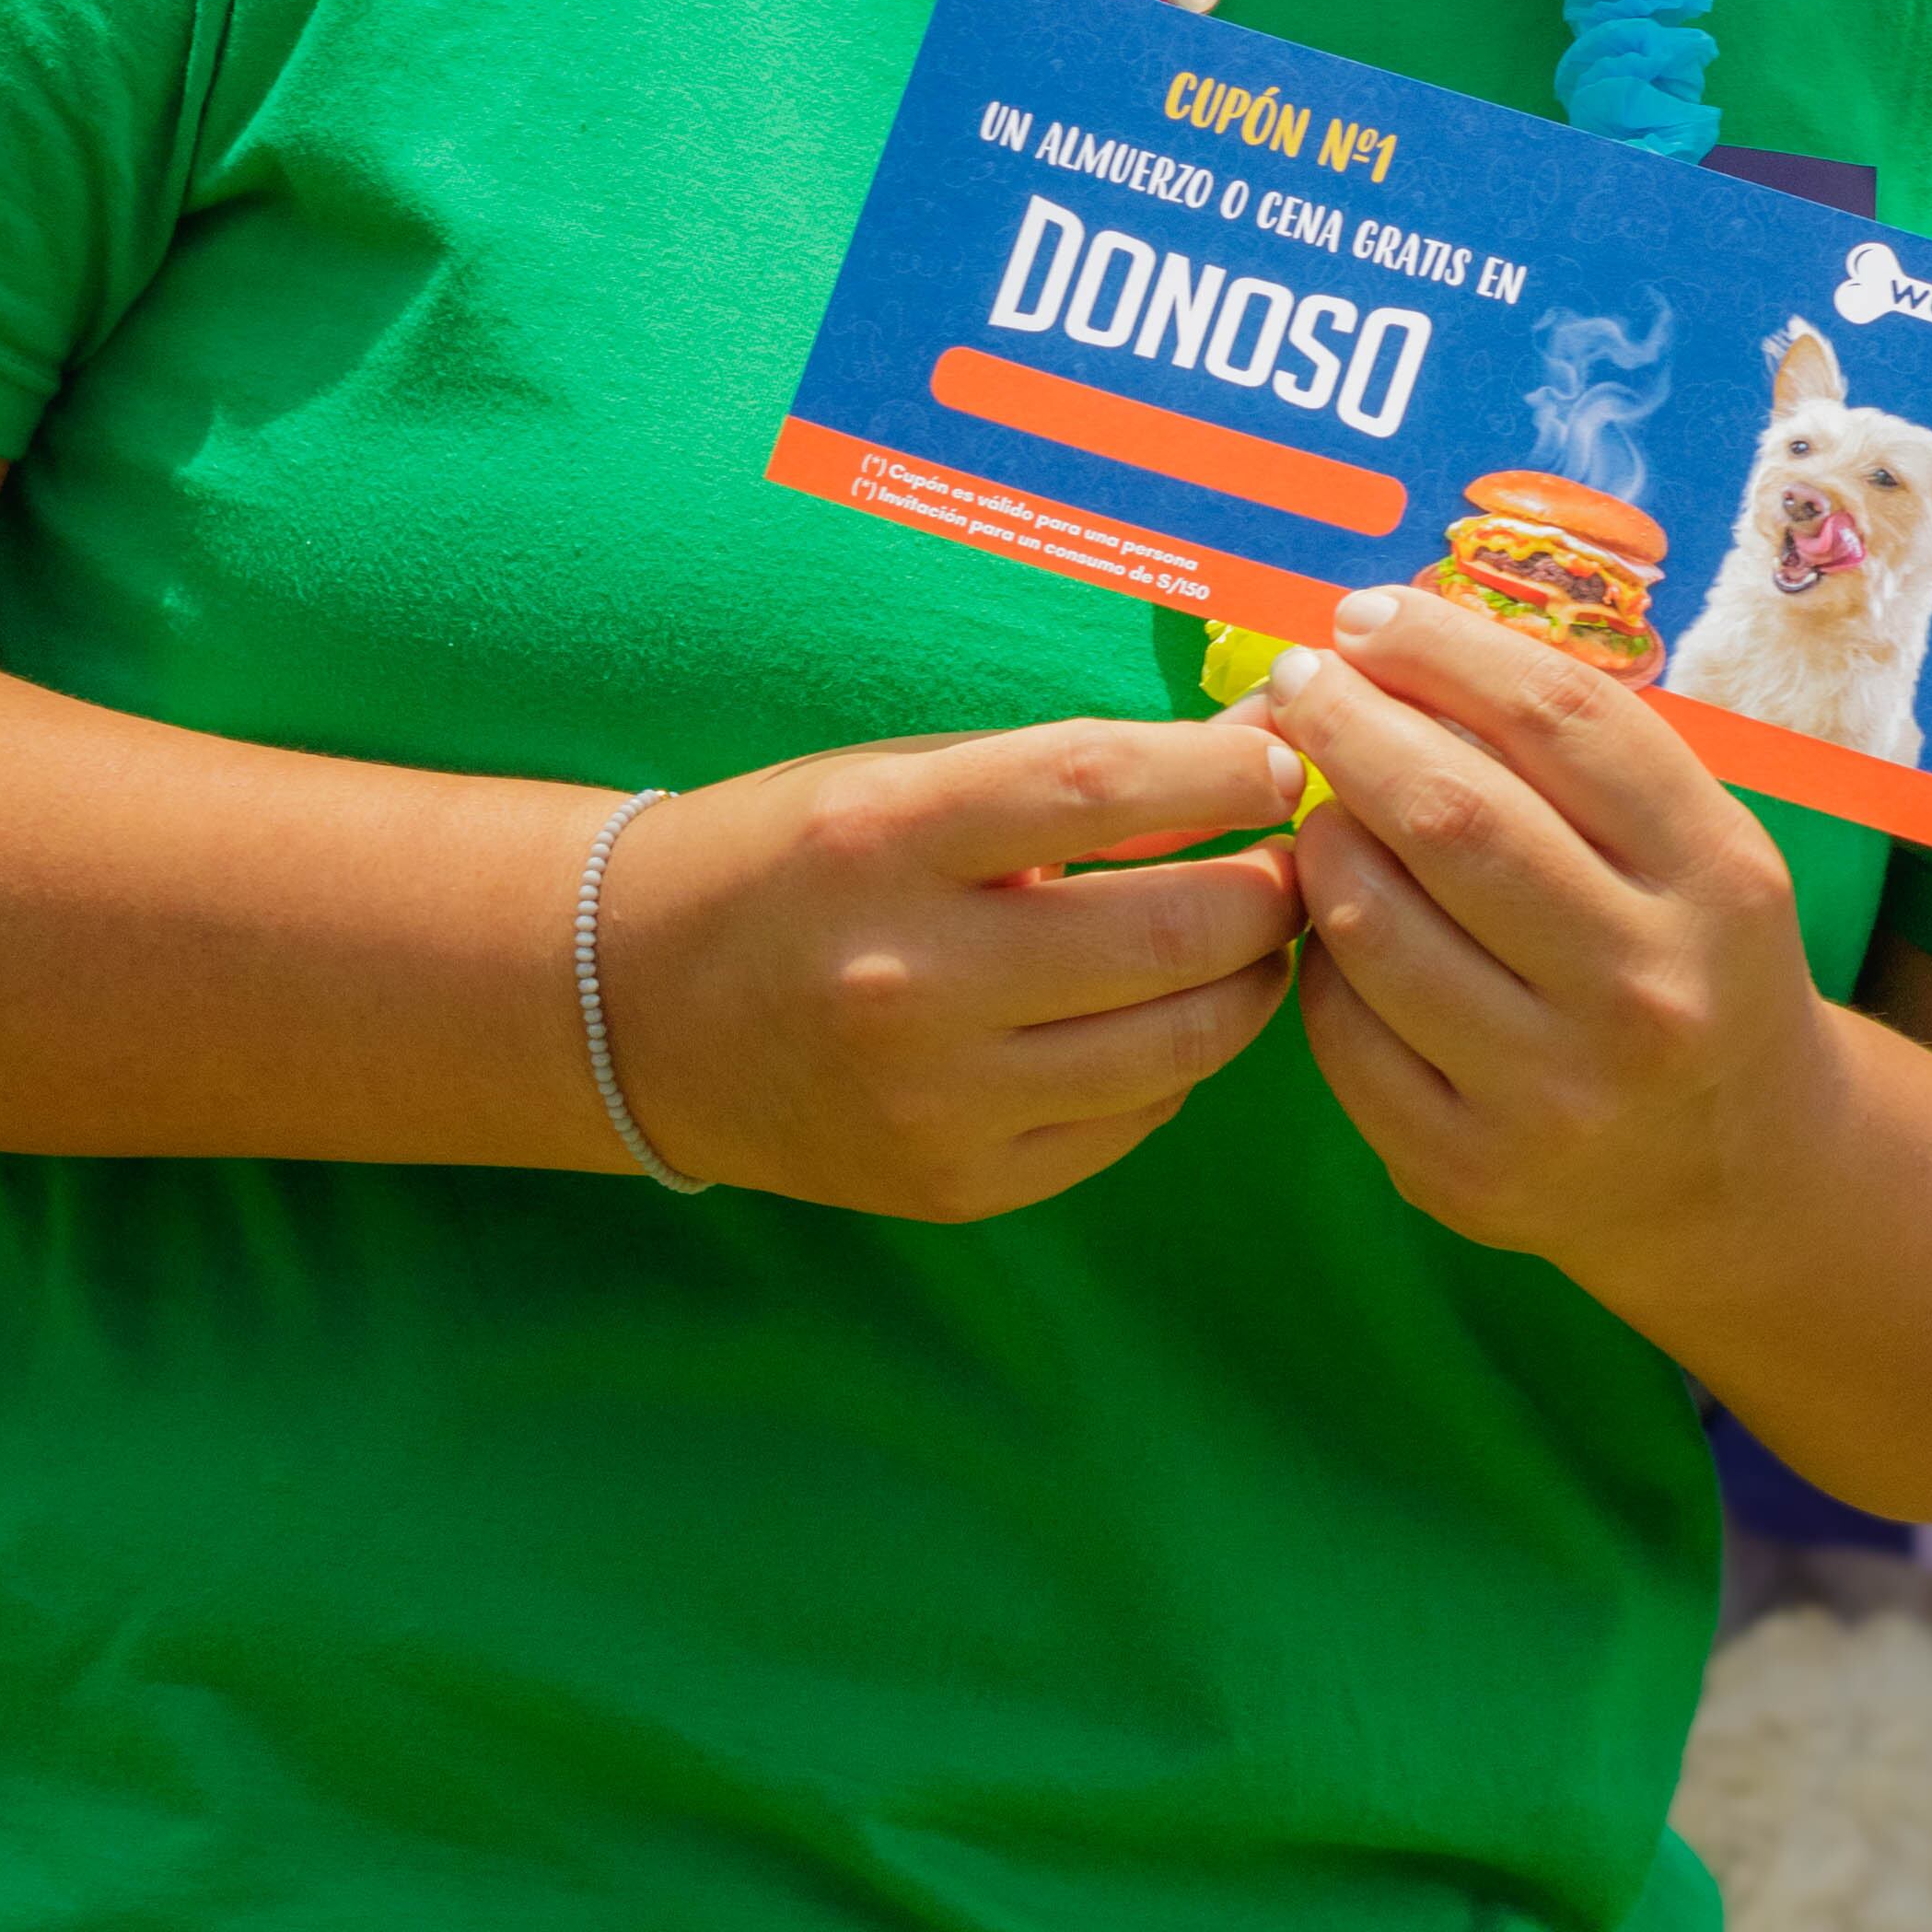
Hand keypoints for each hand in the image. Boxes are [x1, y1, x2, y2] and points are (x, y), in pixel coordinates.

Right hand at [595, 712, 1304, 1218]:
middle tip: (1296, 862)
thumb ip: (1069, 773)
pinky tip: (1157, 1018)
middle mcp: (909, 976)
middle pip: (1170, 933)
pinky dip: (1173, 1065)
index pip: (1103, 786)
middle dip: (1269, 890)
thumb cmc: (794, 862)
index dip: (1224, 771)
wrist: (635, 1009)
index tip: (1282, 763)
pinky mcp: (955, 1184)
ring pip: (1177, 1046)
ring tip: (1251, 940)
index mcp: (886, 837)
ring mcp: (933, 1099)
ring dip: (1247, 984)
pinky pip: (1130, 1122)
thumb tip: (1256, 746)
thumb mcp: (905, 781)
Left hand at [1269, 587, 1831, 1299]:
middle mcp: (1644, 989)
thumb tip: (1402, 642)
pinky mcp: (1467, 1171)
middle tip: (1301, 681)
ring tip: (1322, 808)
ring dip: (1321, 838)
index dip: (1445, 649)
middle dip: (1348, 724)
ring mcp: (1555, 1093)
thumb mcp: (1697, 851)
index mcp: (1716, 880)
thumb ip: (1580, 758)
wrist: (1739, 1175)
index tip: (1369, 616)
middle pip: (1451, 813)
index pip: (1562, 721)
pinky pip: (1341, 1029)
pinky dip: (1320, 958)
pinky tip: (1340, 928)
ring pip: (1370, 921)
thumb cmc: (1692, 964)